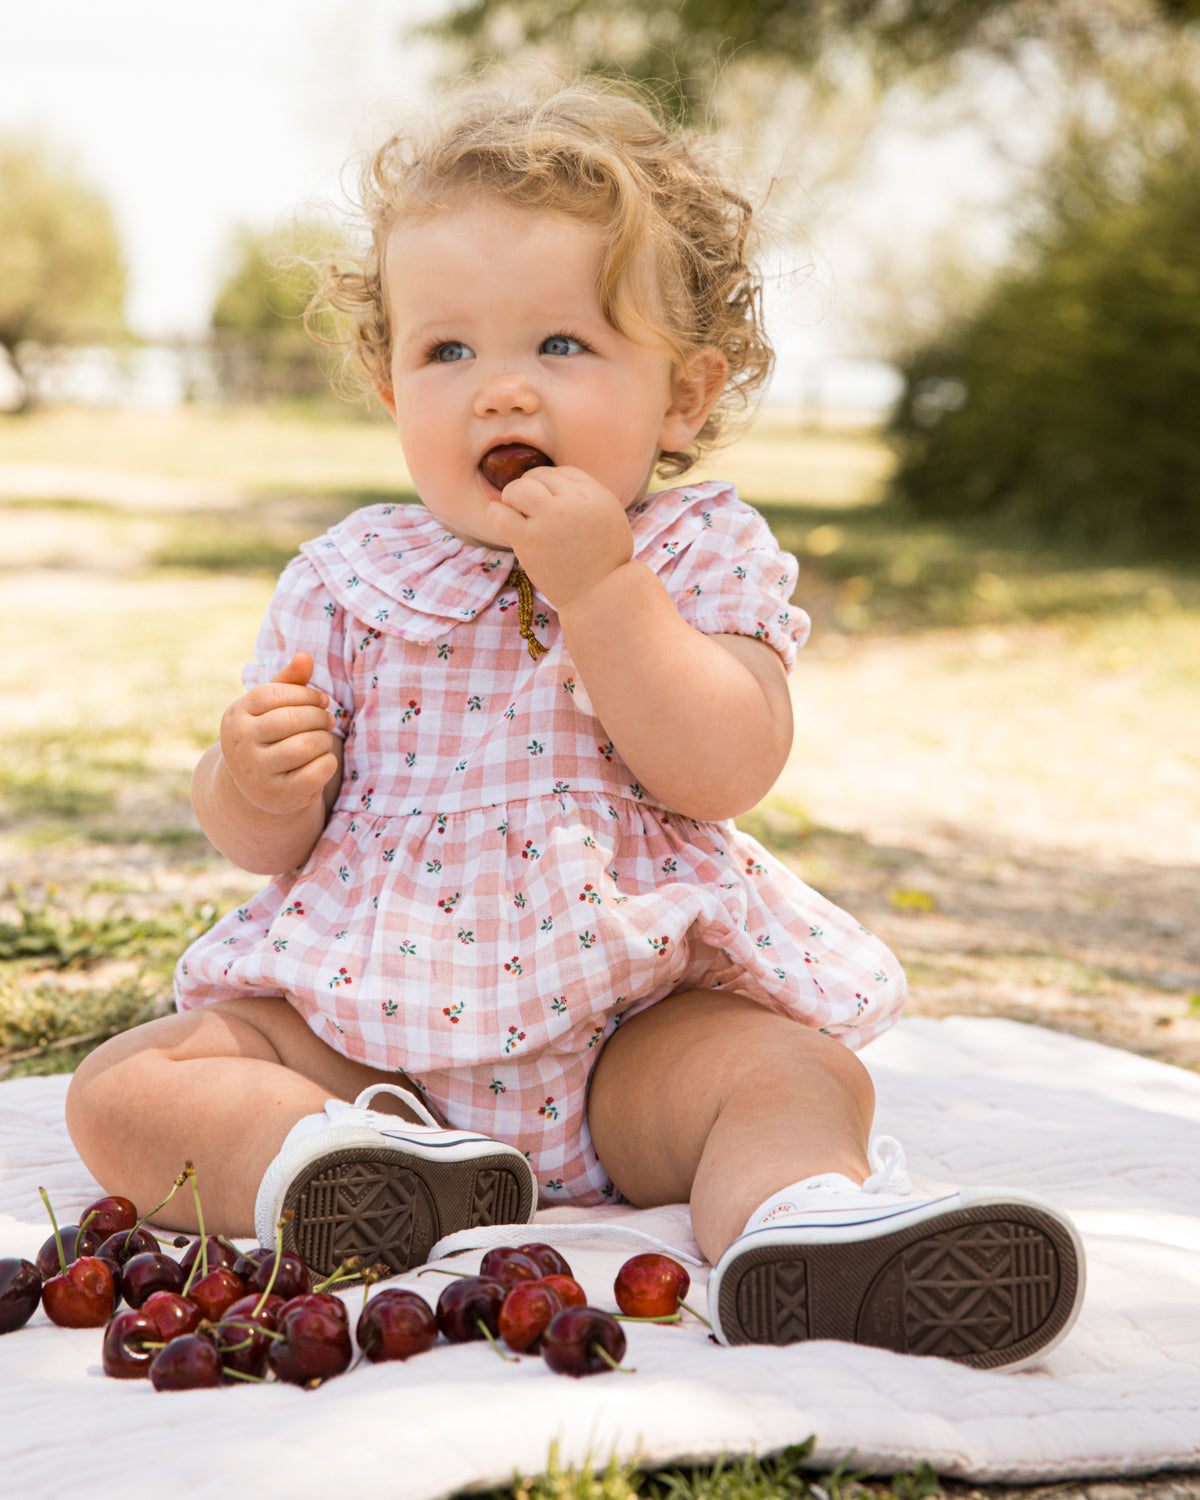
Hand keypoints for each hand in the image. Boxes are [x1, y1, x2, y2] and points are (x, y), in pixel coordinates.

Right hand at [218, 653, 337, 815]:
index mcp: (235, 717)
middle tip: (329, 720)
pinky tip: (322, 760)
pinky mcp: (279, 796)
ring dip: (324, 739)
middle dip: (319, 717)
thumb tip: (305, 657)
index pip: (274, 694)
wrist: (256, 787)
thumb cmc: (268, 735)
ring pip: (307, 745)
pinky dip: (328, 763)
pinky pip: (318, 771)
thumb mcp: (271, 707)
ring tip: (323, 739)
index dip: (305, 694)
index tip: (322, 700)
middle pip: (293, 719)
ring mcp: (257, 773)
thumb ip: (289, 681)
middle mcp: (240, 745)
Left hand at [487, 466, 633, 607]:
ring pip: (518, 488)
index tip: (549, 505)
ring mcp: (550, 518)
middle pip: (540, 477)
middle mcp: (574, 501)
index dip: (551, 486)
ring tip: (516, 515)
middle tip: (531, 513)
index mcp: (596, 494)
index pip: (563, 473)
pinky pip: (500, 513)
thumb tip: (555, 483)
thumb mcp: (609, 519)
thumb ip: (587, 499)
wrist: (600, 595)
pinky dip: (496, 514)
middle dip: (531, 490)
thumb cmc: (605, 562)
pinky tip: (502, 522)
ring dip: (512, 498)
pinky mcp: (530, 539)